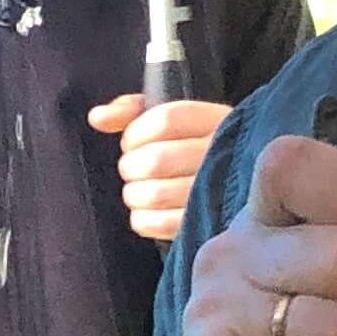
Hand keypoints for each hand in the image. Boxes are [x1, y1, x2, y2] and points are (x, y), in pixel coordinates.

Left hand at [87, 95, 231, 242]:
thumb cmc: (191, 148)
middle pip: (156, 160)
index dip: (136, 133)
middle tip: (134, 170)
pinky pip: (162, 224)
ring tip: (139, 190)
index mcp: (216, 121)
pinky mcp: (209, 224)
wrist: (239, 185)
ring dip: (135, 194)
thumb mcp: (170, 118)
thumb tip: (97, 118)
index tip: (131, 142)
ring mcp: (217, 192)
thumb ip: (131, 111)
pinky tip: (146, 212)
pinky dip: (143, 219)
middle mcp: (221, 155)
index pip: (167, 119)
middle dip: (131, 166)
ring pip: (156, 194)